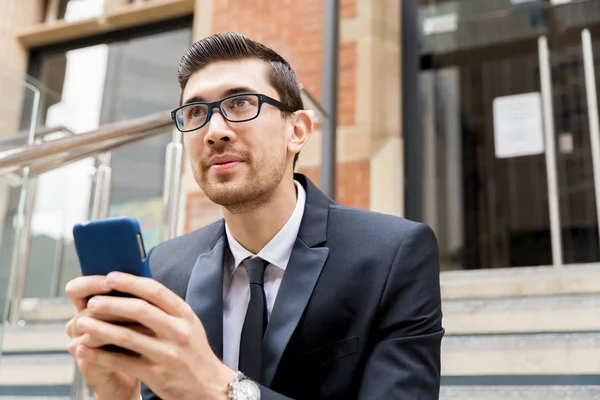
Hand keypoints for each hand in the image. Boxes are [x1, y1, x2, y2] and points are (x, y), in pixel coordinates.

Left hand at [70, 272, 236, 399]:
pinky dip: (100, 355)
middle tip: (91, 302)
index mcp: (185, 315)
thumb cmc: (194, 353)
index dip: (131, 282)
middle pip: (140, 311)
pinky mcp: (157, 374)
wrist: (209, 386)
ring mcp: (168, 353)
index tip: (110, 277)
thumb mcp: (189, 325)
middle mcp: (178, 331)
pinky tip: (85, 350)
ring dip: (100, 328)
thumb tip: (135, 290)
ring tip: (81, 323)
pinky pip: (122, 362)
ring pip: (128, 337)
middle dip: (112, 304)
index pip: (156, 291)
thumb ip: (167, 310)